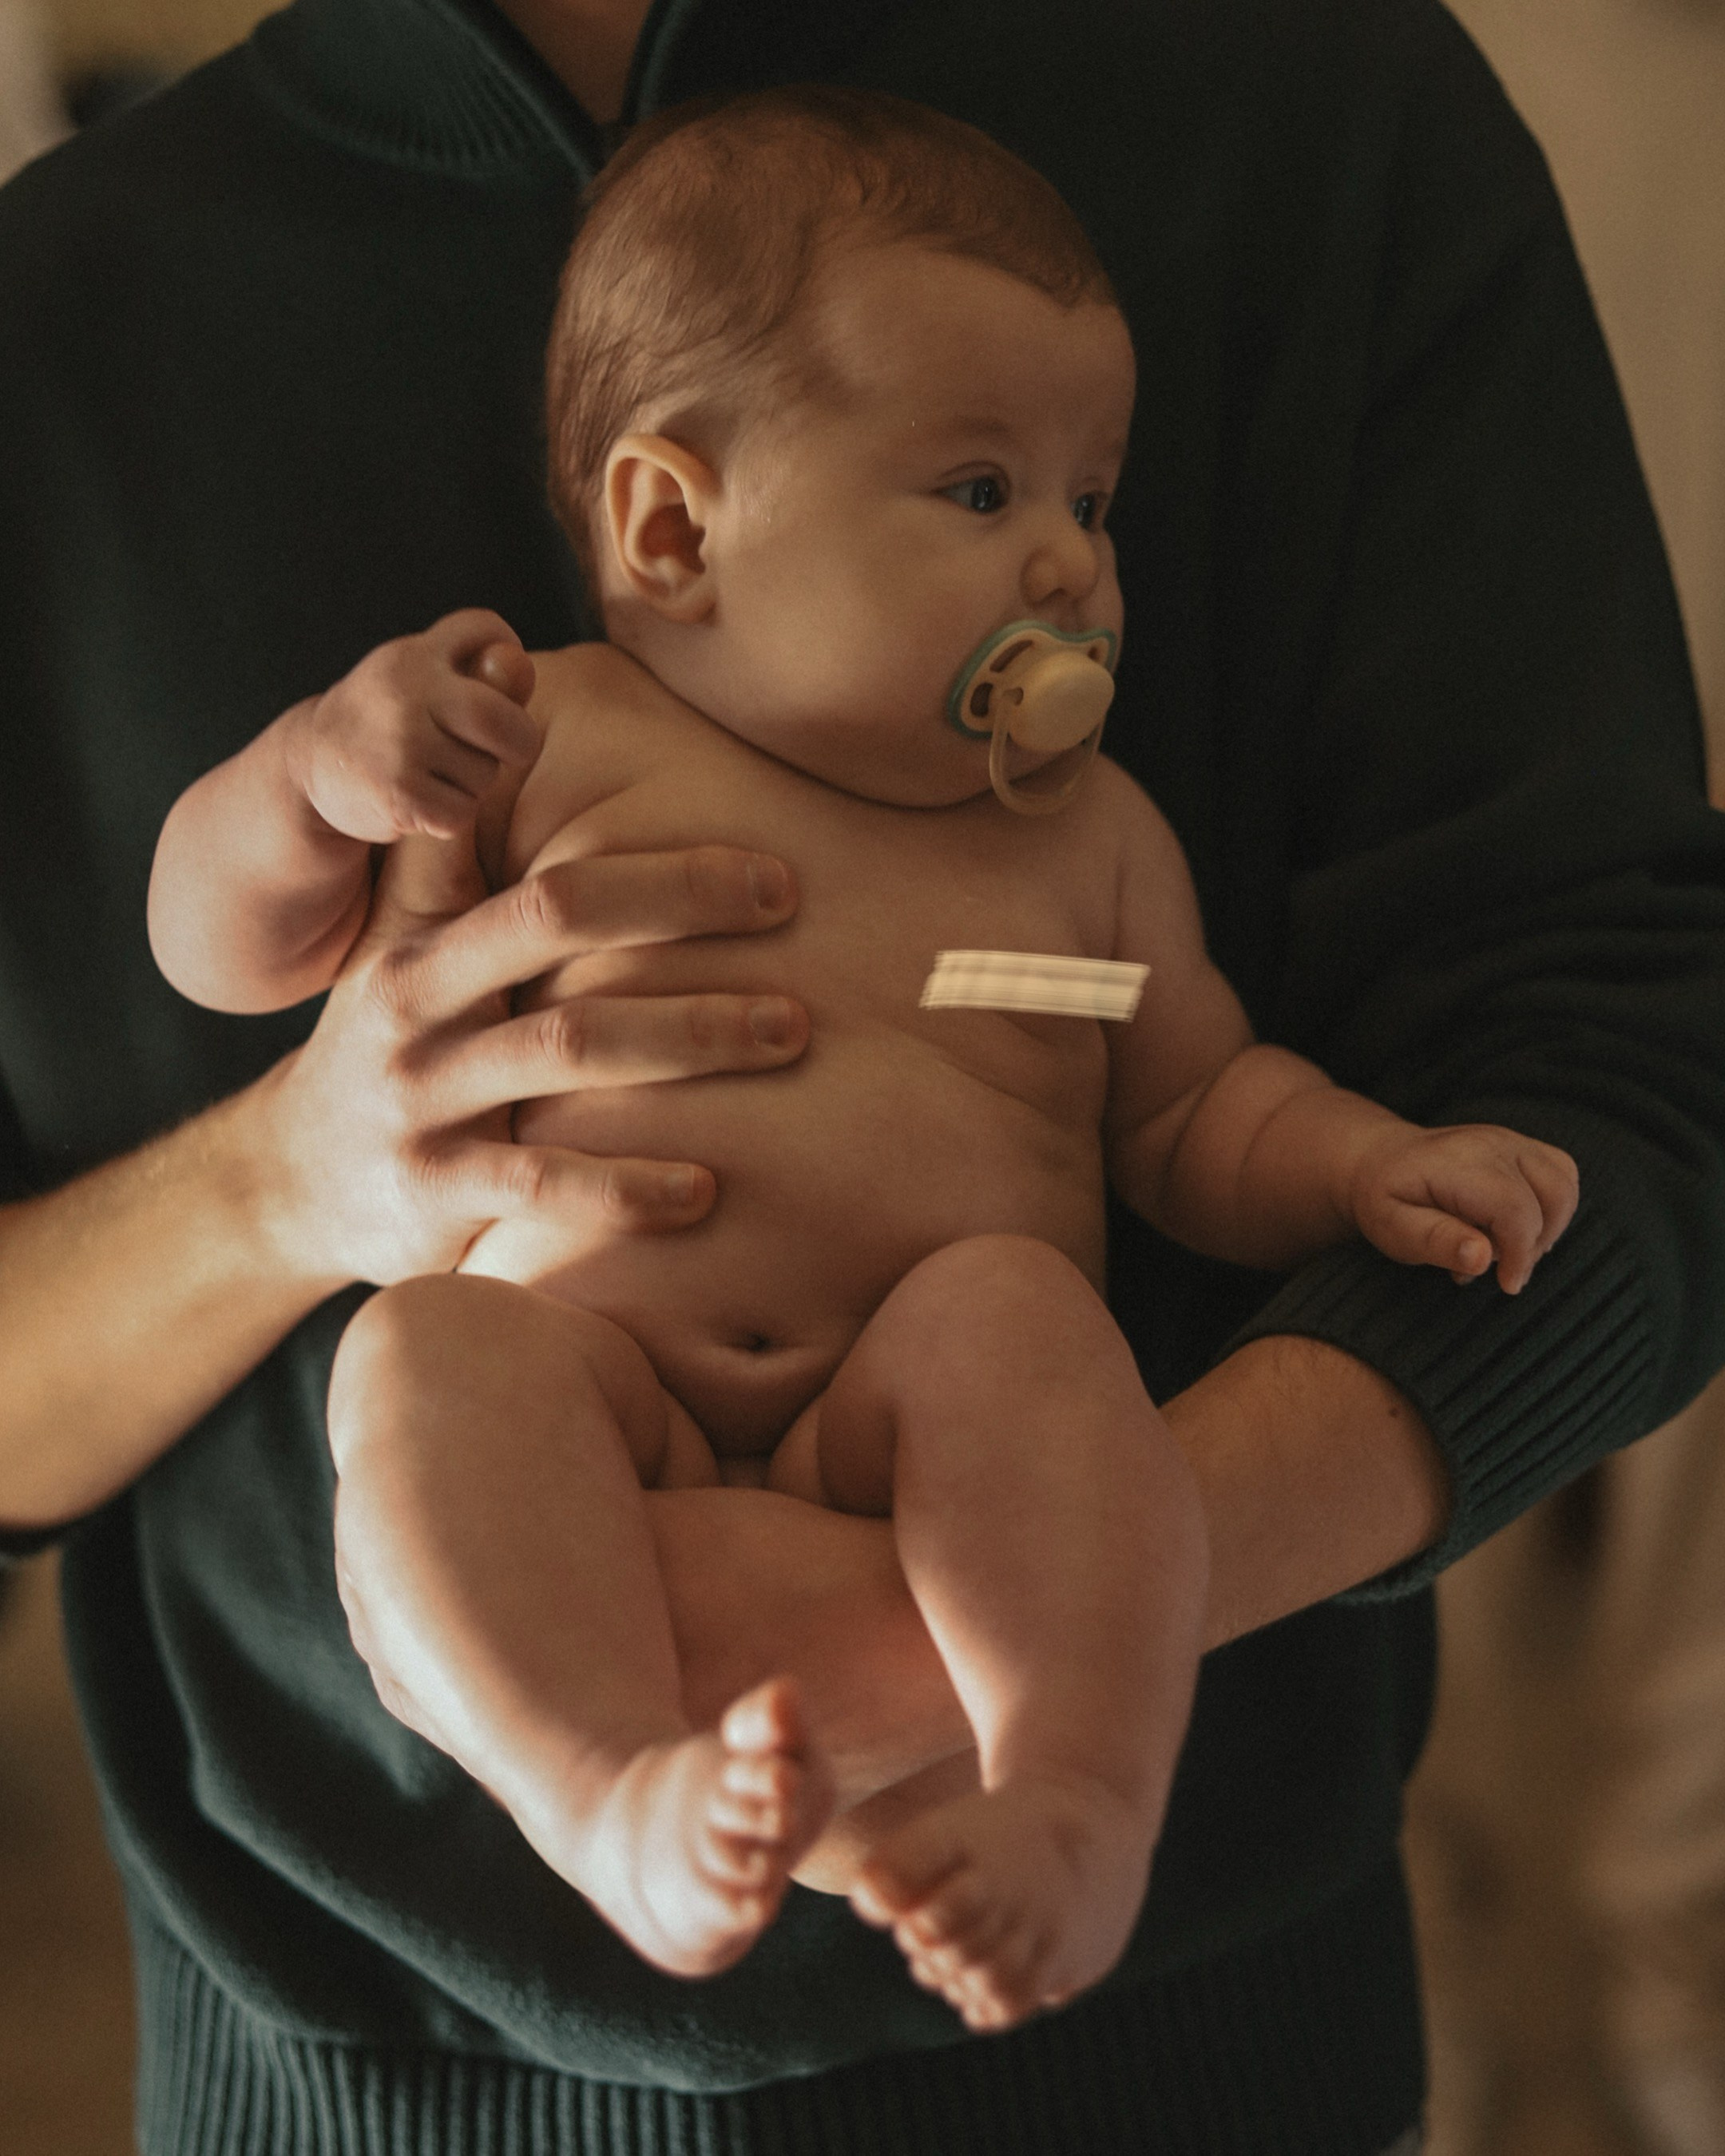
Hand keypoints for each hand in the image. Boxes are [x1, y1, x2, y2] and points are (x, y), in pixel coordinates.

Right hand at [254, 830, 807, 1287]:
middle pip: (556, 921)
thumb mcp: (403, 948)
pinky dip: (629, 1186)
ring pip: (570, 1047)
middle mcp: (414, 1001)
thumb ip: (461, 865)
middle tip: (787, 899)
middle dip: (681, 903)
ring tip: (790, 1031)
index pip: (520, 855)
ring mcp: (420, 1098)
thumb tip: (520, 726)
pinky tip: (706, 1189)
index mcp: (419, 933)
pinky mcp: (431, 1190)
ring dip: (693, 1034)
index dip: (636, 847)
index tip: (740, 835)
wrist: (289, 1182)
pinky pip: (544, 1183)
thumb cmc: (393, 1046)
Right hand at [281, 609, 542, 842]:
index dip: (506, 647)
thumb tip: (520, 668)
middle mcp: (405, 693)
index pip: (482, 628)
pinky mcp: (399, 794)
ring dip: (474, 784)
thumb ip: (475, 672)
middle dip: (519, 740)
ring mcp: (400, 743)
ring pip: (484, 773)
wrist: (311, 769)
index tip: (499, 679)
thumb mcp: (418, 682)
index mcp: (414, 656)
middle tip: (509, 751)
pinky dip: (451, 817)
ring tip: (436, 775)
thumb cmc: (384, 725)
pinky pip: (462, 812)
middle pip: (499, 717)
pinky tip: (423, 804)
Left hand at [1347, 1123, 1578, 1292]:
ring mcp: (1512, 1140)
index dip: (1520, 1255)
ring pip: (1565, 1185)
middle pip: (1552, 1197)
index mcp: (1461, 1163)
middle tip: (1497, 1267)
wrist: (1379, 1159)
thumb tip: (1482, 1257)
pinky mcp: (1522, 1146)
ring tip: (1502, 1246)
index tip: (1506, 1284)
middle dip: (1533, 1244)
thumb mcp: (1393, 1228)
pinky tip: (1513, 1229)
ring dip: (1546, 1227)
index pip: (1517, 1210)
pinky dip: (1550, 1210)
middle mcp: (1494, 1143)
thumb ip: (1436, 1242)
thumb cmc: (1386, 1199)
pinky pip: (1562, 1176)